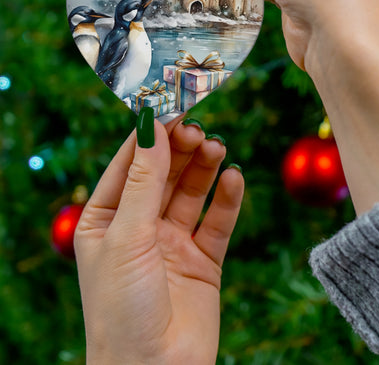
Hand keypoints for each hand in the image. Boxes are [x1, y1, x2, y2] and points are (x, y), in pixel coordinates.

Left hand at [74, 115, 243, 364]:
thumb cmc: (122, 309)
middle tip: (199, 129)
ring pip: (192, 192)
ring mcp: (173, 242)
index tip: (172, 106)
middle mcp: (140, 227)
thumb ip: (144, 181)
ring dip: (205, 168)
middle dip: (181, 149)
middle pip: (164, 174)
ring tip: (217, 148)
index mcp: (106, 220)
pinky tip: (234, 178)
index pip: (130, 164)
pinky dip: (227, 198)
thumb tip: (152, 126)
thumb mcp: (127, 236)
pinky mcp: (204, 259)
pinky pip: (218, 221)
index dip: (151, 135)